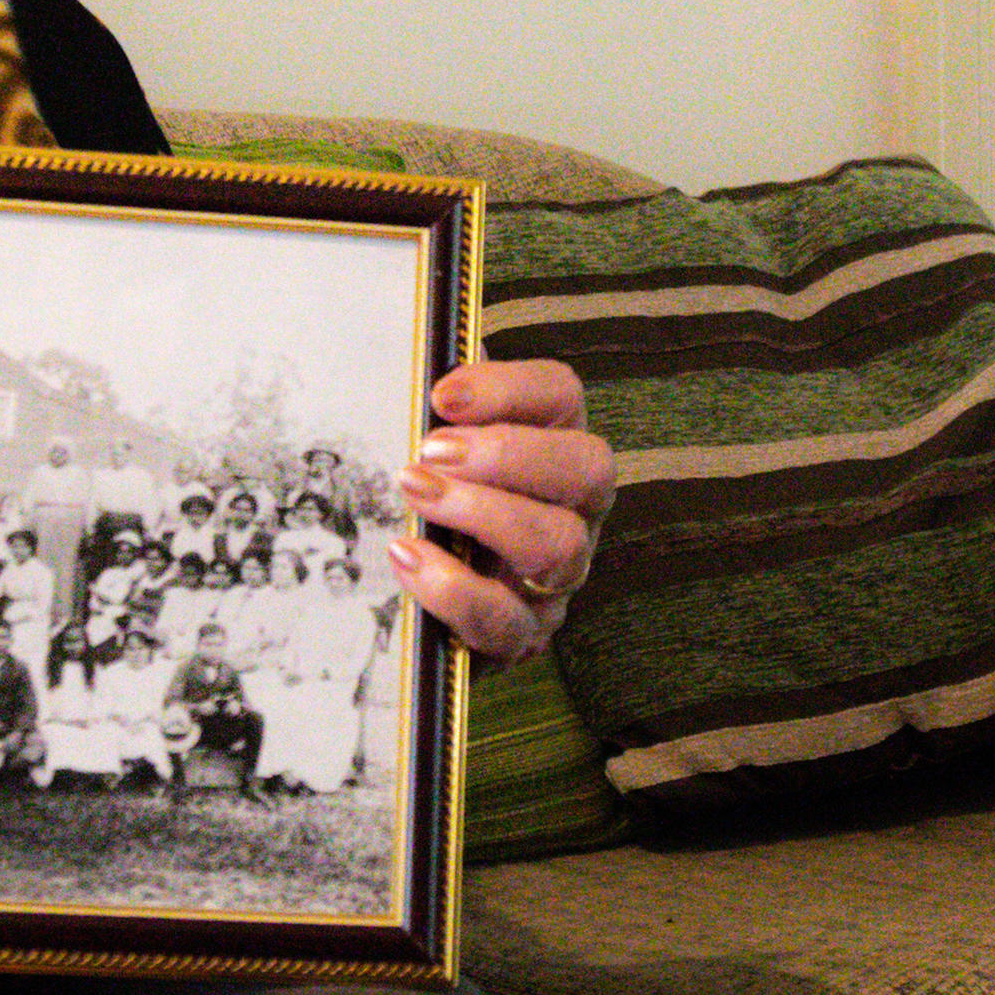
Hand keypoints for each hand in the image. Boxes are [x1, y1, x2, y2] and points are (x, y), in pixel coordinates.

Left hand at [389, 360, 615, 664]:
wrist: (428, 615)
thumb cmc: (437, 512)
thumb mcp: (438, 454)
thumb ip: (441, 412)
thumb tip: (417, 358)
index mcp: (557, 446)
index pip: (562, 396)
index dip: (509, 388)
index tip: (440, 394)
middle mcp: (576, 510)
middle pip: (588, 468)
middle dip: (508, 453)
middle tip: (431, 450)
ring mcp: (558, 578)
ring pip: (558, 544)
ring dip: (483, 514)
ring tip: (417, 494)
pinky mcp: (524, 636)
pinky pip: (506, 619)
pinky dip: (453, 587)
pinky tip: (406, 557)